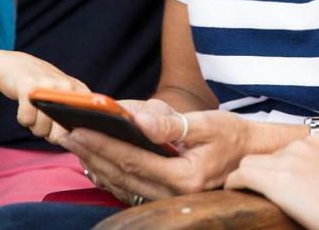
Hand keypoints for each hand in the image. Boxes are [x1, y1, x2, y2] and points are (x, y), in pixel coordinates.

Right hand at [0, 51, 88, 141]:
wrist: (15, 65)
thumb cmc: (42, 87)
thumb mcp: (64, 95)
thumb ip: (73, 114)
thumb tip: (76, 140)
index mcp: (80, 90)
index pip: (88, 120)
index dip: (76, 135)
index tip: (66, 136)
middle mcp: (67, 86)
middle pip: (62, 133)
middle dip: (50, 135)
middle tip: (45, 122)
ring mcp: (48, 85)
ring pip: (42, 129)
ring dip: (35, 127)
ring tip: (35, 110)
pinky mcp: (28, 87)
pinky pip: (27, 120)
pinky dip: (23, 119)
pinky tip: (25, 106)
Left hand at [62, 100, 250, 204]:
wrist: (251, 156)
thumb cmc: (232, 136)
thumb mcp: (208, 123)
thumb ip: (172, 124)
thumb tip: (137, 119)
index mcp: (184, 177)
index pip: (133, 159)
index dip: (103, 144)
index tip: (79, 128)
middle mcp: (173, 193)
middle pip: (122, 173)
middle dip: (92, 152)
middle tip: (66, 133)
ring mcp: (168, 198)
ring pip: (122, 183)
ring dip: (96, 163)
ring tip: (75, 144)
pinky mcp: (164, 195)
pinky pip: (130, 187)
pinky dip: (109, 173)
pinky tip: (95, 159)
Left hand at [225, 137, 318, 229]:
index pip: (293, 151)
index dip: (288, 167)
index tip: (288, 182)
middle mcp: (303, 146)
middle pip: (272, 157)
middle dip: (269, 174)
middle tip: (265, 192)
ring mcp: (288, 160)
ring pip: (253, 163)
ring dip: (248, 177)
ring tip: (242, 191)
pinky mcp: (275, 179)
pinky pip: (243, 176)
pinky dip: (236, 184)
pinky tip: (232, 192)